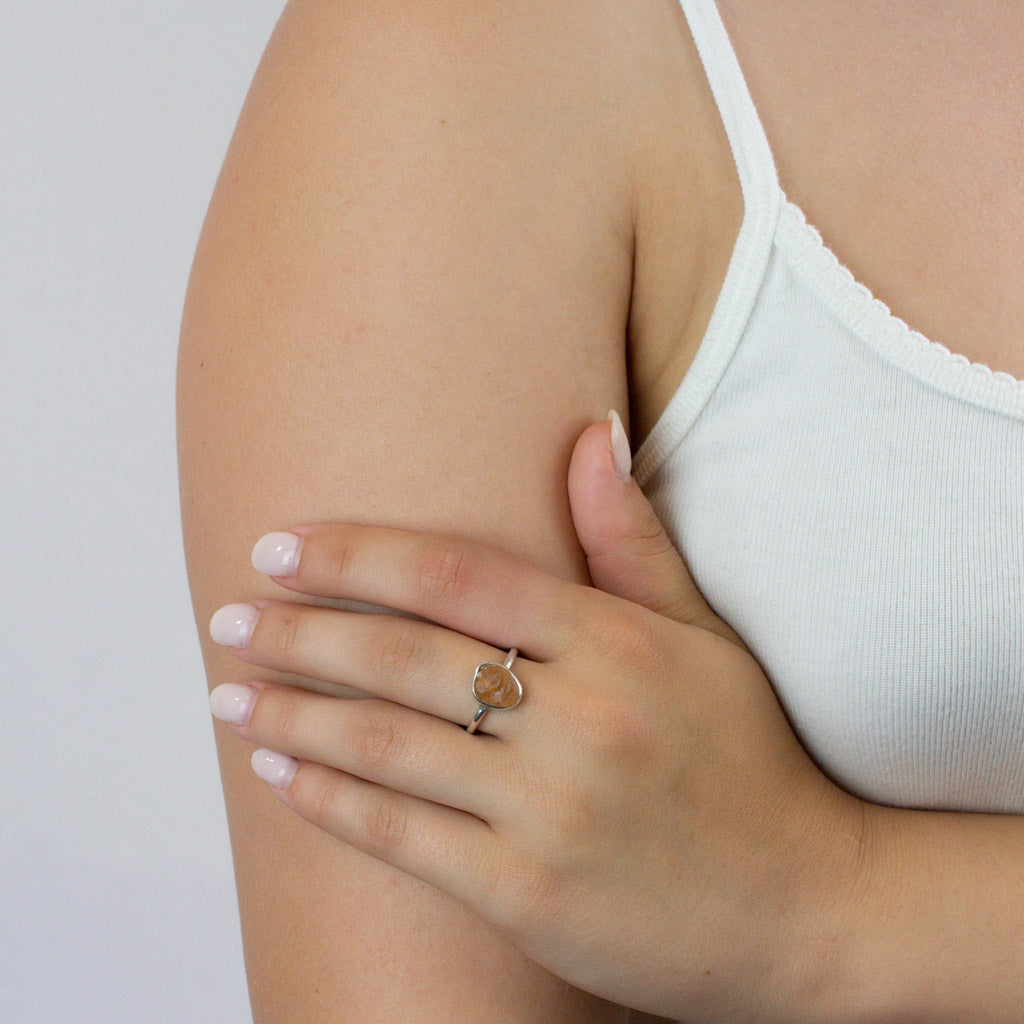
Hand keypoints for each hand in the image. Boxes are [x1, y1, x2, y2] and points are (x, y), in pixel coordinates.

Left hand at [207, 416, 863, 1020]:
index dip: (358, 556)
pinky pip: (402, 838)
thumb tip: (588, 431)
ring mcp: (551, 812)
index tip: (283, 545)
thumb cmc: (752, 760)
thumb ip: (633, 540)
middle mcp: (581, 720)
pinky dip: (328, 799)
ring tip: (227, 689)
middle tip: (229, 613)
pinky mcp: (528, 895)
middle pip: (405, 657)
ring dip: (292, 711)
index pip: (459, 578)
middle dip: (301, 630)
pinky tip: (277, 768)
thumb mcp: (706, 640)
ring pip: (387, 746)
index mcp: (619, 644)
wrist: (809, 909)